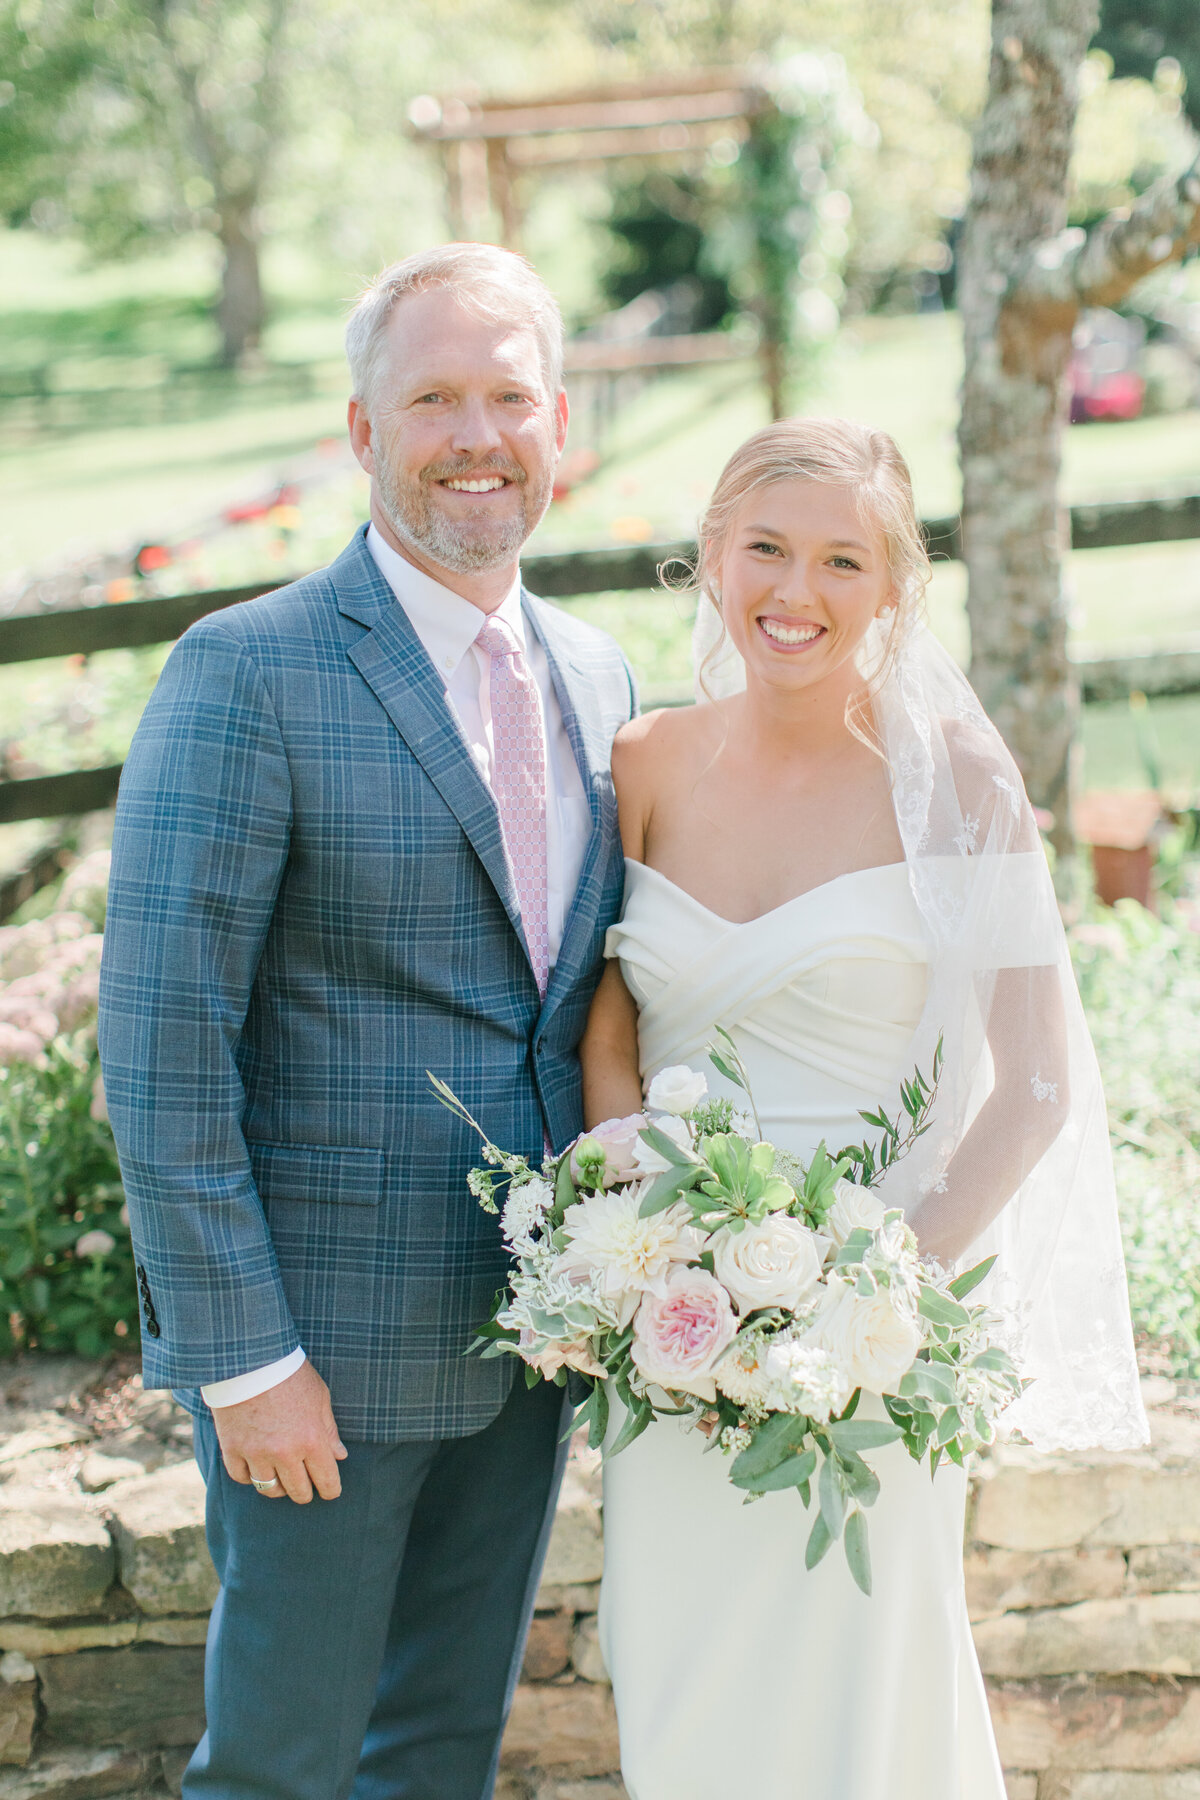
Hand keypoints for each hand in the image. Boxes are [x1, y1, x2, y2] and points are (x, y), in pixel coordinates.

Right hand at [209, 1361, 347, 1503]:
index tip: (329, 1488)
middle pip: (298, 1493)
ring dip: (278, 1485)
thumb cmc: (290, 1373)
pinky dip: (250, 1475)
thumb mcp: (319, 1397)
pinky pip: (242, 1478)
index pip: (327, 1482)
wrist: (249, 1357)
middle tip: (305, 1481)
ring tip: (281, 1473)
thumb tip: (339, 1456)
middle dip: (305, 1490)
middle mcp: (285, 1452)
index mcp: (312, 1439)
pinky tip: (256, 1464)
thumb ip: (329, 1430)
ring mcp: (256, 1453)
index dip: (331, 1489)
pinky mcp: (232, 1449)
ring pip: (269, 1490)